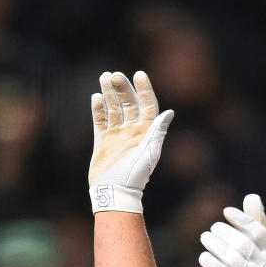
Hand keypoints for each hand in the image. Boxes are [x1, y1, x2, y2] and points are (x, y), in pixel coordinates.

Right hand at [89, 71, 173, 213]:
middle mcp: (132, 131)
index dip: (144, 90)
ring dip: (110, 93)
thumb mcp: (149, 153)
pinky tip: (96, 97)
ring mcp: (117, 135)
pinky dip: (99, 108)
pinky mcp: (103, 141)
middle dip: (123, 88)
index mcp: (146, 133)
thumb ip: (157, 132)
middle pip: (129, 104)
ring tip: (104, 77)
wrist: (114, 191)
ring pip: (114, 108)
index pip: (147, 106)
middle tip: (114, 75)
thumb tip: (169, 112)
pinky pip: (101, 120)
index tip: (139, 74)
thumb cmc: (134, 175)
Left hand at [199, 194, 265, 266]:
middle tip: (213, 228)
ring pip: (232, 259)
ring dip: (215, 246)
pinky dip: (212, 265)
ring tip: (205, 237)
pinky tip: (204, 257)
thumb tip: (251, 197)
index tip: (226, 212)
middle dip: (225, 233)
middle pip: (243, 244)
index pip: (257, 231)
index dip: (241, 220)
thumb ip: (259, 222)